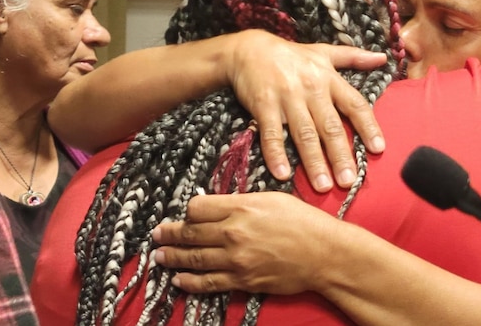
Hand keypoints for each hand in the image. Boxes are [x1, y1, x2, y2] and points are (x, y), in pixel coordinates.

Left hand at [152, 193, 337, 294]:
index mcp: (242, 207)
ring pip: (194, 258)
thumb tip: (219, 207)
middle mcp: (234, 232)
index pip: (198, 207)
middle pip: (190, 232)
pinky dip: (190, 282)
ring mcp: (236, 259)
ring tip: (159, 256)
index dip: (189, 210)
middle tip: (156, 234)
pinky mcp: (242, 280)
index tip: (186, 213)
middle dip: (169, 234)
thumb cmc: (304, 222)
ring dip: (172, 257)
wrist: (324, 254)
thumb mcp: (273, 199)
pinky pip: (208, 282)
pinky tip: (179, 279)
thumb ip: (243, 202)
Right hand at [227, 30, 386, 191]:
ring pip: (304, 134)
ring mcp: (287, 98)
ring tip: (322, 186)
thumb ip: (353, 58)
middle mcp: (312, 89)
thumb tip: (382, 58)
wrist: (249, 49)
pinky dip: (276, 154)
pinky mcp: (264, 105)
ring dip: (313, 162)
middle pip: (330, 126)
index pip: (354, 104)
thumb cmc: (291, 55)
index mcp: (329, 79)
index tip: (378, 149)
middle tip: (348, 181)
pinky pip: (271, 133)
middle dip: (340, 155)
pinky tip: (282, 174)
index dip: (368, 127)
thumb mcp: (324, 53)